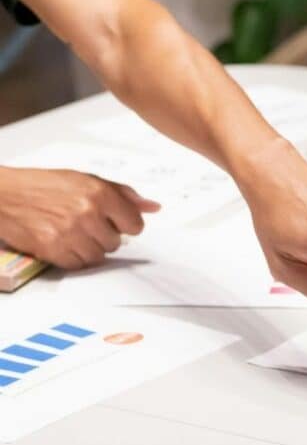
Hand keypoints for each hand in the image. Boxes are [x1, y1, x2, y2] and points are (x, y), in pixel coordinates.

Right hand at [0, 166, 159, 268]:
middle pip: (116, 243)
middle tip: (84, 224)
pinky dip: (72, 257)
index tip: (115, 222)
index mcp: (99, 193)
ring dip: (88, 248)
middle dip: (103, 235)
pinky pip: (78, 265)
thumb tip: (153, 207)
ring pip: (98, 256)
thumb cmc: (44, 185)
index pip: (135, 224)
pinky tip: (61, 242)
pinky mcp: (52, 249)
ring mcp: (70, 233)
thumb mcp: (86, 180)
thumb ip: (123, 194)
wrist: (4, 195)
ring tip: (71, 232)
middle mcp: (87, 213)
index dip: (125, 225)